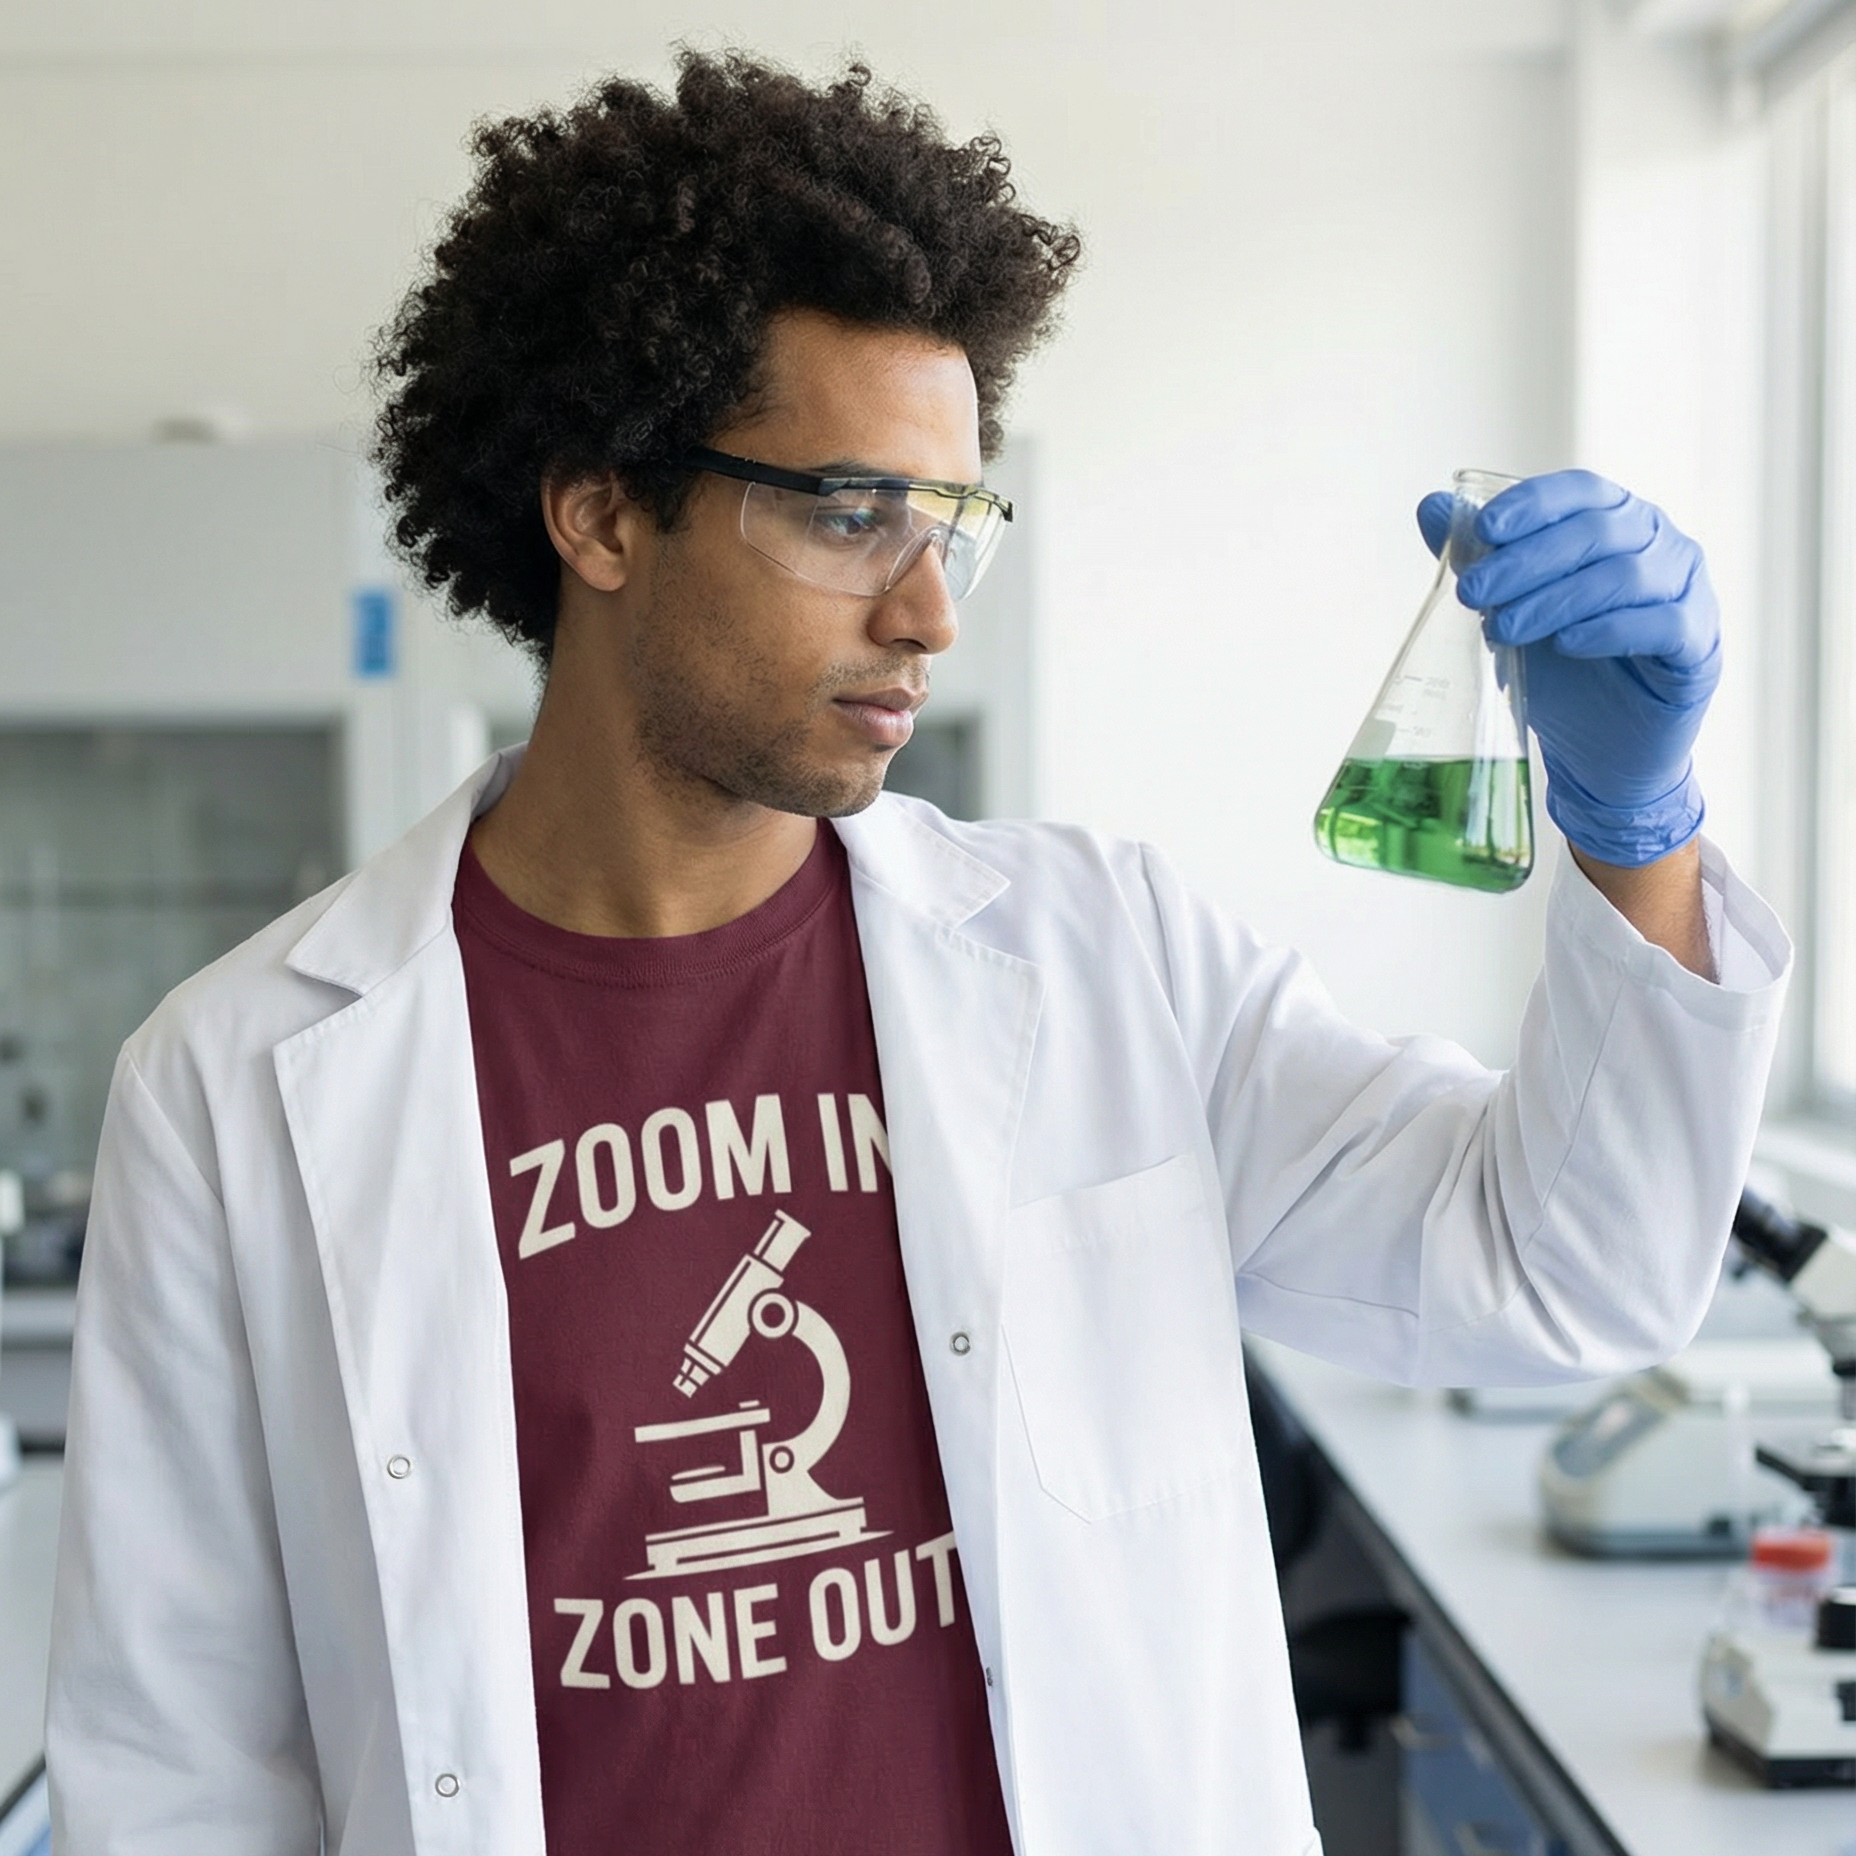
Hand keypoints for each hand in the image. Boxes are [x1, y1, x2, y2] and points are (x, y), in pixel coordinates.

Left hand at [1416, 470, 1718, 867]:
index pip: (1581, 491)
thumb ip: (1480, 558)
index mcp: (1618, 522)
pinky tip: (1568, 643)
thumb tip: (1431, 507)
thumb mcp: (1512, 609)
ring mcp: (1687, 590)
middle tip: (1472, 592)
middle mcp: (1661, 545)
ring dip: (1555, 600)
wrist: (1600, 746)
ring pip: (1625, 575)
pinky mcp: (1700, 643)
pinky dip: (1609, 630)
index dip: (1534, 504)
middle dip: (1527, 561)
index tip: (1484, 529)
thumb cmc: (1562, 669)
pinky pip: (1662, 623)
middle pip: (1597, 531)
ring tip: (1504, 629)